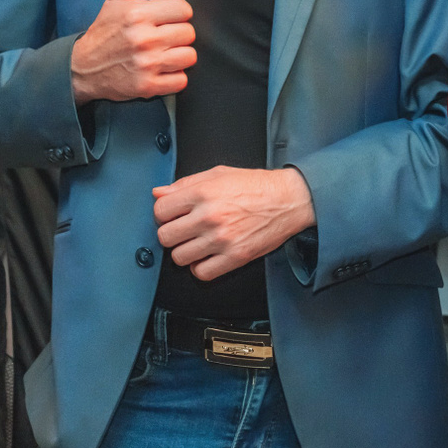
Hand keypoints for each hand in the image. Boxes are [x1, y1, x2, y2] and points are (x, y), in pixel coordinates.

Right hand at [71, 0, 196, 102]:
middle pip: (189, 33)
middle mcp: (144, 39)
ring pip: (189, 57)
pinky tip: (161, 71)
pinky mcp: (147, 87)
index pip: (184, 9)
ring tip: (164, 54)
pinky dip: (174, 78)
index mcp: (138, 15)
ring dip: (179, 57)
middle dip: (178, 35)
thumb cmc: (103, 32)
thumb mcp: (114, 2)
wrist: (81, 69)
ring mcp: (146, 64)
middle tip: (163, 38)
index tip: (166, 20)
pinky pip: (181, 81)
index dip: (177, 15)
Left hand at [153, 165, 315, 280]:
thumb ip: (185, 184)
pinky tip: (207, 256)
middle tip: (183, 230)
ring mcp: (221, 239)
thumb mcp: (218, 174)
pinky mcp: (235, 257)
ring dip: (185, 251)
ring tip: (197, 242)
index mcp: (203, 193)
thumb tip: (159, 193)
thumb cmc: (256, 186)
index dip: (164, 214)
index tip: (172, 215)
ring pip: (179, 257)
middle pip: (165, 237)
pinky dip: (200, 267)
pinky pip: (201, 273)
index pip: (160, 211)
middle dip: (171, 233)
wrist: (288, 200)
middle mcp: (209, 216)